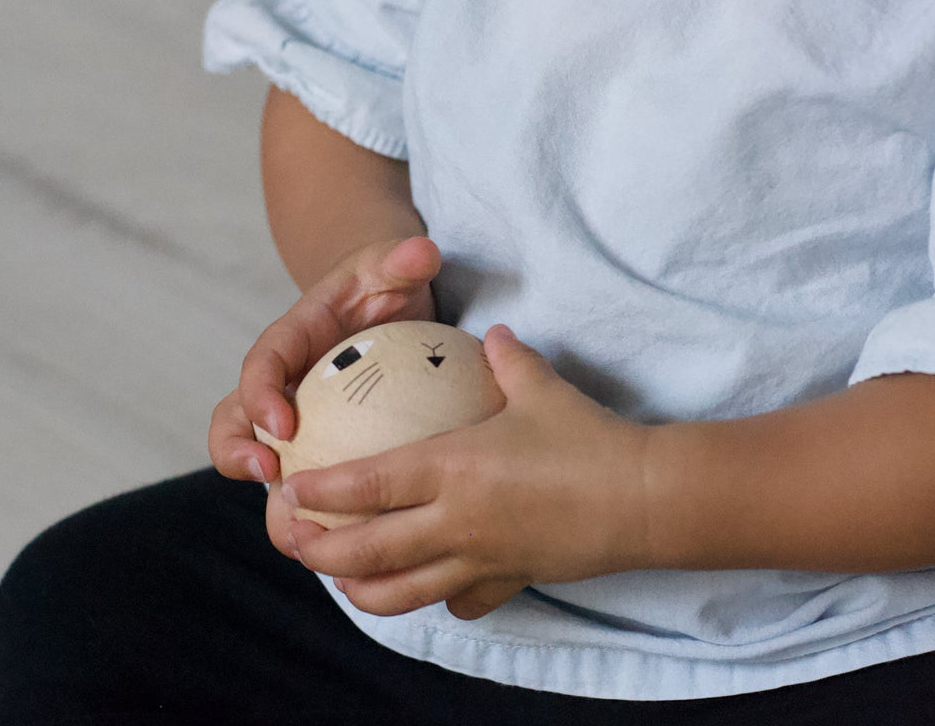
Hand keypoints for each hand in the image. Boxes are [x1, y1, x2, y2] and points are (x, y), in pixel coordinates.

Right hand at [207, 235, 441, 520]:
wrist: (381, 302)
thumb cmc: (382, 283)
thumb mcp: (392, 263)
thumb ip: (403, 258)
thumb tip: (423, 252)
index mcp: (292, 338)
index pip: (261, 364)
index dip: (259, 395)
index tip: (279, 425)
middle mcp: (281, 386)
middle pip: (234, 423)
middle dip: (238, 455)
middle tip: (270, 480)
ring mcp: (295, 423)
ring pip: (262, 470)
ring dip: (275, 505)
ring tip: (304, 539)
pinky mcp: (320, 450)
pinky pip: (309, 491)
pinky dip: (321, 521)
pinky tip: (357, 550)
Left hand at [284, 325, 651, 618]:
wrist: (644, 499)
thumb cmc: (588, 438)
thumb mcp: (540, 385)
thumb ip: (507, 358)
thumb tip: (494, 333)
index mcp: (454, 469)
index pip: (369, 486)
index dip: (323, 492)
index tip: (290, 489)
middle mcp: (457, 522)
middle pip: (369, 551)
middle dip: (320, 552)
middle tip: (292, 540)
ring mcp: (482, 560)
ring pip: (403, 591)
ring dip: (362, 588)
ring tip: (339, 578)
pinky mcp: (511, 581)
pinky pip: (460, 601)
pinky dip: (436, 598)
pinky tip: (428, 587)